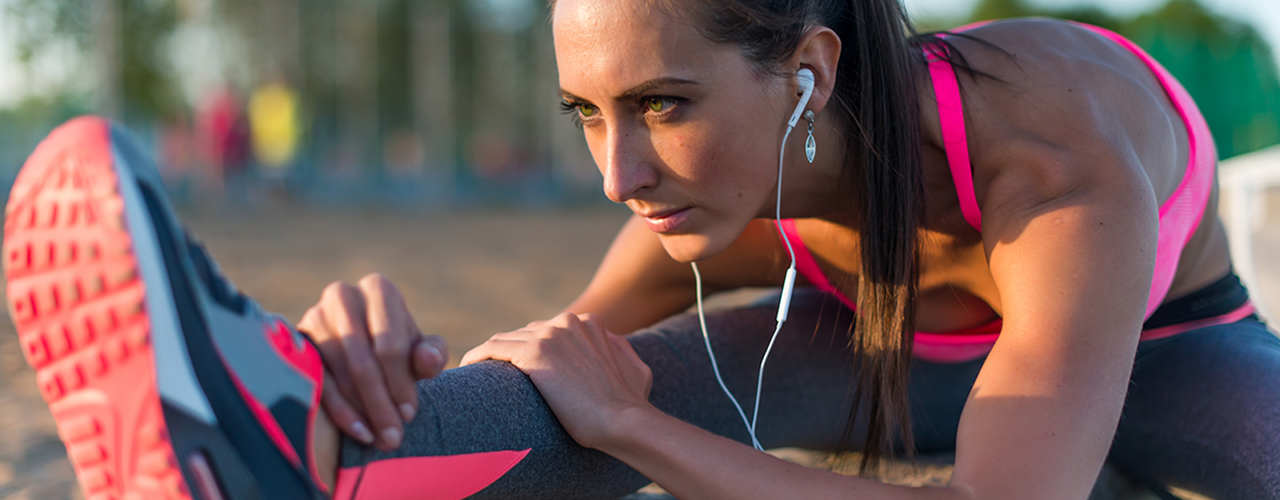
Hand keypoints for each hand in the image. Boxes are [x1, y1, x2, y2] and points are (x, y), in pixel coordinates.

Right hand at [297, 273, 447, 450]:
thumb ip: (431, 354)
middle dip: (380, 402)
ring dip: (362, 410)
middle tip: (394, 437)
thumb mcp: (420, 351)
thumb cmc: (398, 351)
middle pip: (362, 359)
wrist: (362, 347)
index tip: (409, 414)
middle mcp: (342, 296)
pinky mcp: (296, 342)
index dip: (401, 381)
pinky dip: (339, 410)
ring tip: (381, 438)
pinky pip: (316, 381)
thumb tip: (428, 359)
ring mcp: (314, 317)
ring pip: (338, 372)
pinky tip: (359, 432)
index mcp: (378, 290)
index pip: (390, 343)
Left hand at [461, 313, 652, 448]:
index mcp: (587, 322)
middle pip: (523, 333)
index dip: (530, 350)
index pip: (545, 330)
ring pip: (505, 340)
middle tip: (497, 377)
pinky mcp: (533, 352)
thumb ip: (617, 348)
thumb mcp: (633, 365)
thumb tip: (612, 345)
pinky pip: (491, 349)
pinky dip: (476, 358)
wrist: (624, 420)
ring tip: (478, 379)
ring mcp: (549, 334)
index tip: (519, 371)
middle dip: (510, 353)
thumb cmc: (630, 403)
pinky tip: (467, 371)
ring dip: (491, 358)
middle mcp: (566, 321)